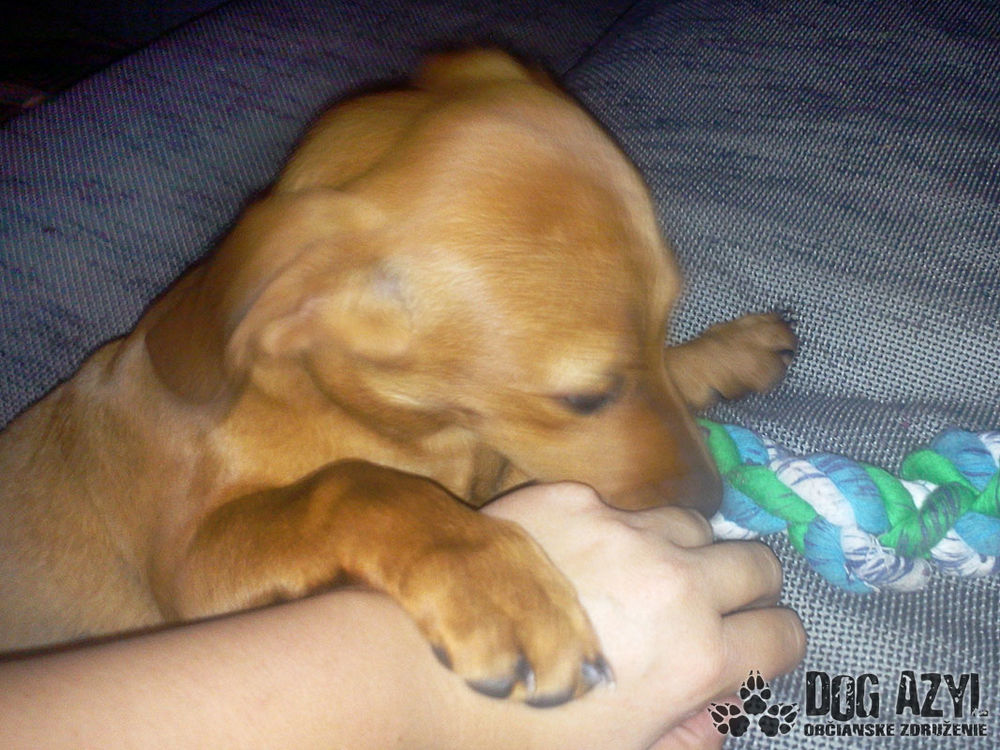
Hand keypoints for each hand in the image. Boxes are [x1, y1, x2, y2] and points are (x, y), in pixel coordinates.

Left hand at [479, 482, 805, 748]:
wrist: (429, 668)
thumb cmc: (522, 728)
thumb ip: (681, 736)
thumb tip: (713, 719)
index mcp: (697, 655)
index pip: (785, 633)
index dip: (772, 646)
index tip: (749, 648)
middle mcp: (673, 582)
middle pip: (757, 562)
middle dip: (746, 588)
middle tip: (708, 606)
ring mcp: (624, 531)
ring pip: (694, 524)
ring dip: (684, 552)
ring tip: (641, 579)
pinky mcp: (574, 499)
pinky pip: (622, 507)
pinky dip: (616, 532)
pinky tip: (576, 561)